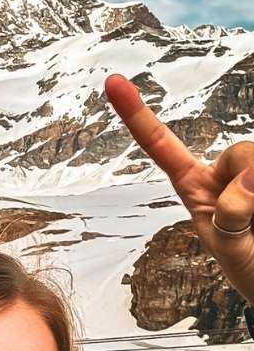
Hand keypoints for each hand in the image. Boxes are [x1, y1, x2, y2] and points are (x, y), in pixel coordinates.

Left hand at [105, 74, 253, 302]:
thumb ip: (230, 220)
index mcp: (195, 185)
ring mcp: (252, 174)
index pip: (160, 144)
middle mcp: (224, 173)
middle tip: (250, 220)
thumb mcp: (230, 249)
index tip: (112, 82)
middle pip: (240, 152)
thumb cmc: (252, 268)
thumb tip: (246, 184)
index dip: (135, 114)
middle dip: (249, 184)